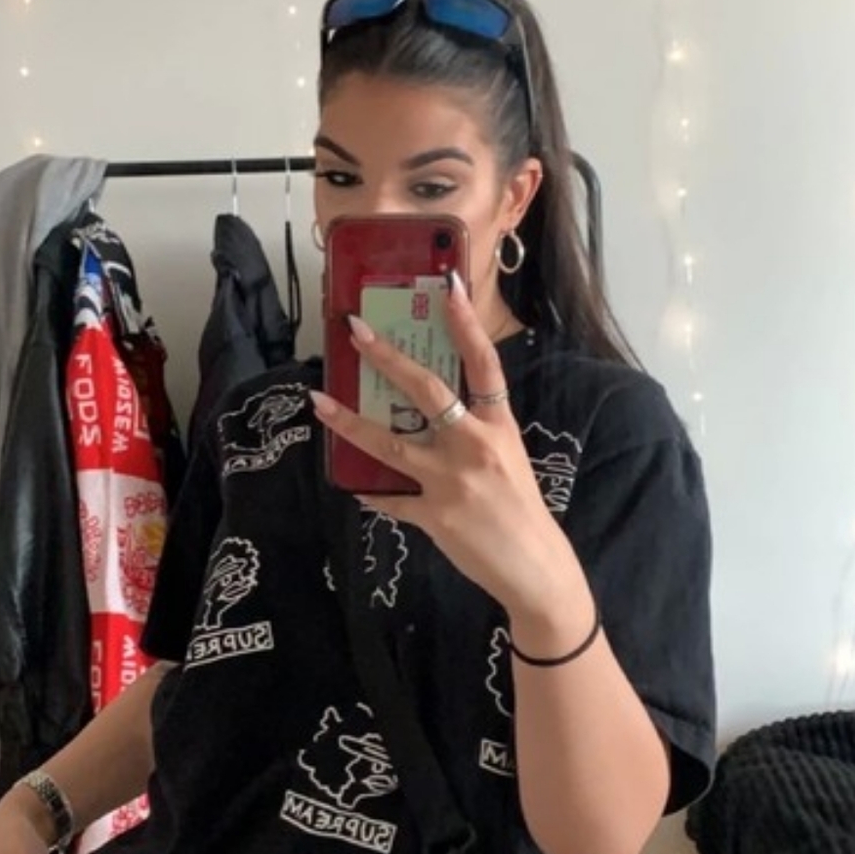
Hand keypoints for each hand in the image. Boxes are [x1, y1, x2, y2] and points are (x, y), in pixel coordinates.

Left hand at [309, 275, 587, 619]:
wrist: (534, 566)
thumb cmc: (522, 509)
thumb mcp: (508, 458)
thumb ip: (475, 432)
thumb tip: (435, 412)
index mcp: (500, 426)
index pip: (484, 364)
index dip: (466, 324)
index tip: (447, 286)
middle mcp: (476, 445)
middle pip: (426, 390)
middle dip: (386, 358)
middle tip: (355, 332)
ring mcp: (452, 481)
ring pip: (390, 442)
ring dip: (350, 423)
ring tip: (320, 403)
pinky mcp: (434, 515)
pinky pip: (390, 499)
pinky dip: (371, 493)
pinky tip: (353, 486)